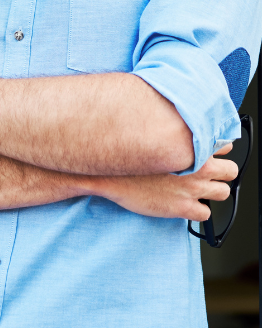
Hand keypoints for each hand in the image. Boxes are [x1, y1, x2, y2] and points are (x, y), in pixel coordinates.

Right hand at [96, 143, 237, 220]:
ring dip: (211, 192)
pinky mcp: (184, 208)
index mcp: (192, 145)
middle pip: (231, 171)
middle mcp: (198, 166)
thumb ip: (170, 133)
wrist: (112, 176)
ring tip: (195, 189)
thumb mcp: (152, 136)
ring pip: (223, 193)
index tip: (206, 153)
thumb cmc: (129, 156)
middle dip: (220, 173)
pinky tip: (183, 204)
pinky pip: (205, 214)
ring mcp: (193, 188)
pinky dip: (197, 211)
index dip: (215, 150)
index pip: (224, 145)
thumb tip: (176, 128)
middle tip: (204, 174)